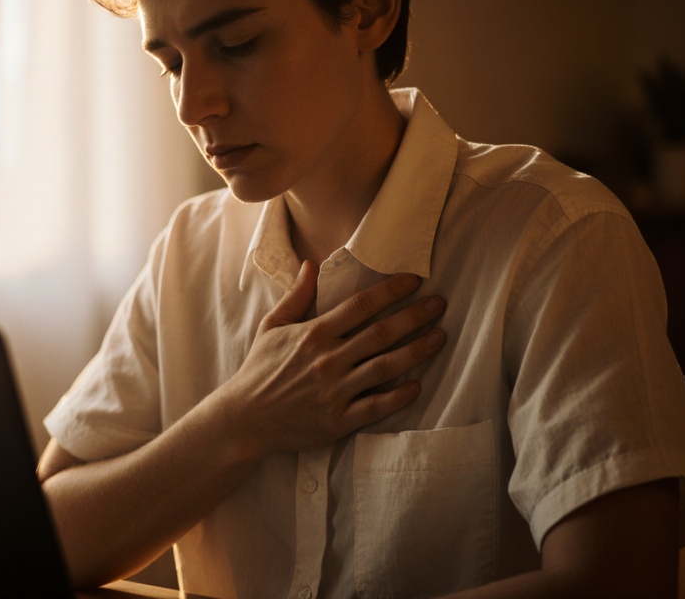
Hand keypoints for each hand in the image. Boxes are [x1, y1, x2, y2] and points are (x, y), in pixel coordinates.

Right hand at [220, 260, 445, 457]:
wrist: (244, 419)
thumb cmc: (259, 370)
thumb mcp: (272, 327)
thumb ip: (296, 296)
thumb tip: (311, 263)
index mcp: (314, 334)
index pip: (361, 305)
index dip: (391, 291)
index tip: (414, 281)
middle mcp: (328, 359)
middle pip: (381, 333)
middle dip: (415, 316)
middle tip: (439, 304)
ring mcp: (335, 391)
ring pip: (386, 367)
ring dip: (417, 350)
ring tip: (440, 337)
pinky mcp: (338, 420)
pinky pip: (376, 406)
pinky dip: (399, 396)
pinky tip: (418, 384)